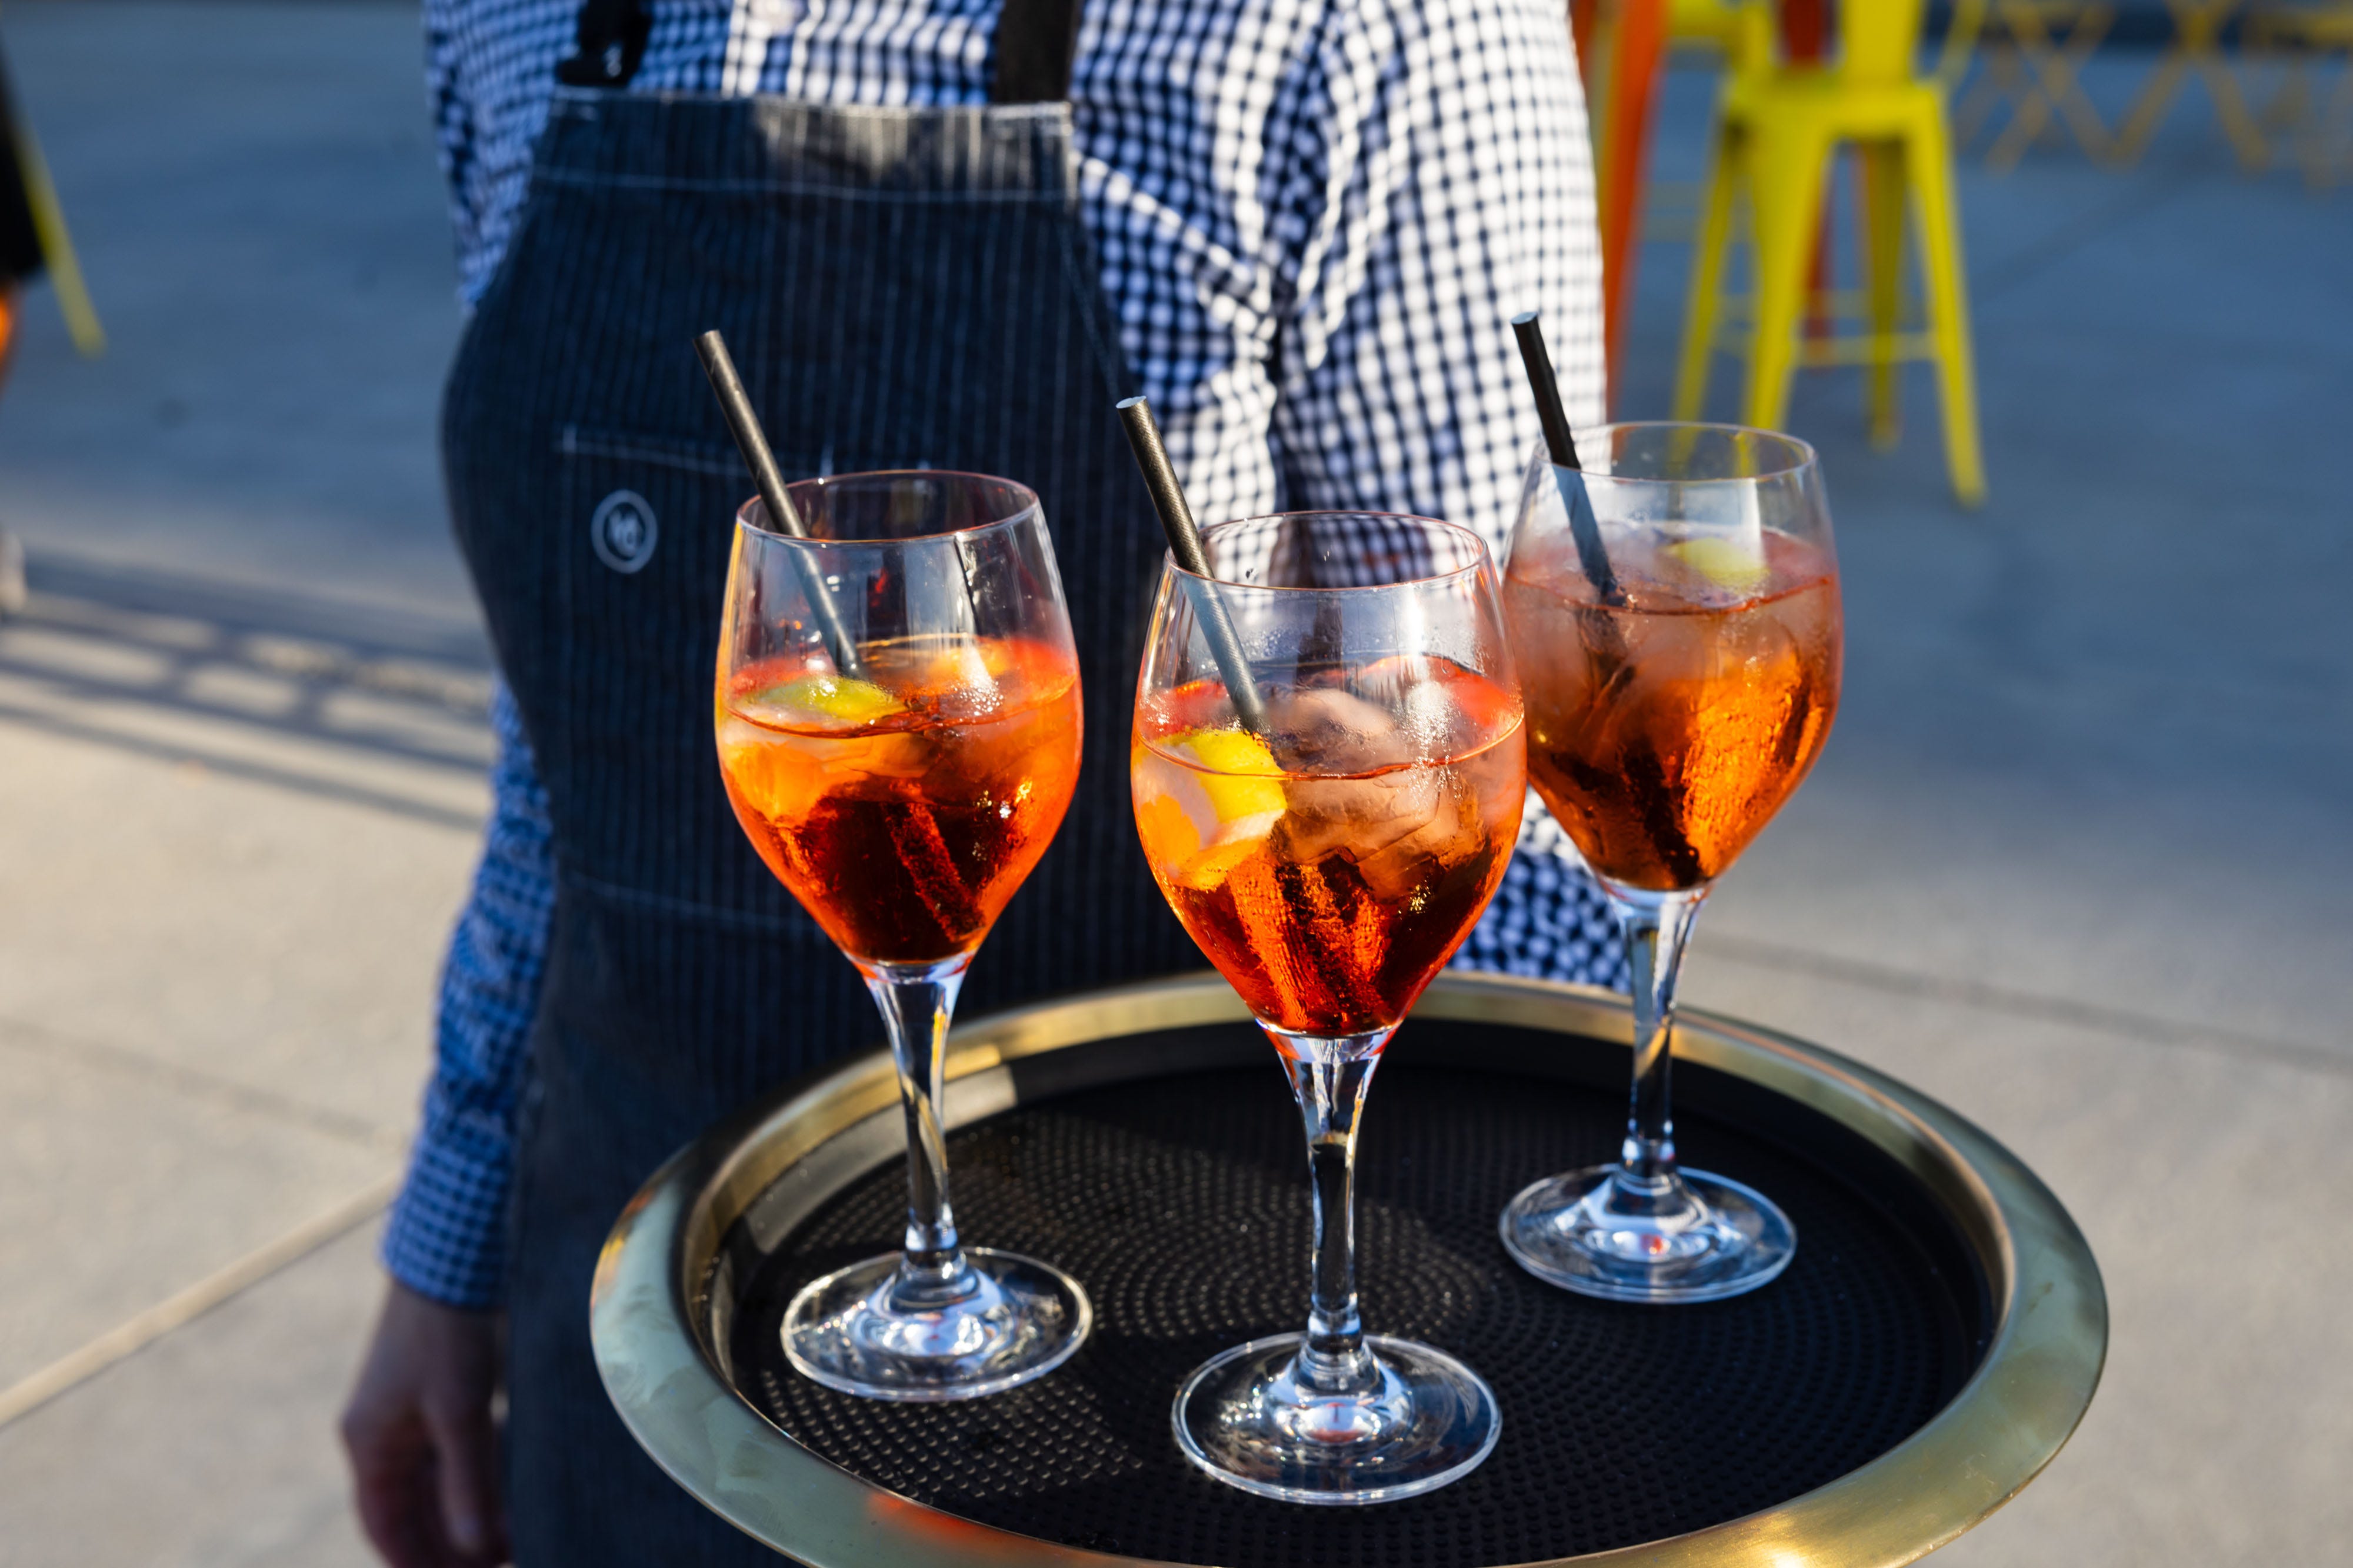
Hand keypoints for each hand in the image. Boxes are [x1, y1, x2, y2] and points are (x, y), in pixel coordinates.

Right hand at [340, 1280, 509, 1567]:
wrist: (453, 1258)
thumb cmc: (446, 1332)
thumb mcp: (459, 1411)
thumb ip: (467, 1481)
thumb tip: (476, 1546)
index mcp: (370, 1442)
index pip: (383, 1524)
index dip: (412, 1560)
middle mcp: (383, 1432)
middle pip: (410, 1509)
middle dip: (447, 1543)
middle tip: (497, 1562)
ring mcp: (409, 1412)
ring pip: (434, 1482)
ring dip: (464, 1512)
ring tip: (510, 1538)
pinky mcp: (439, 1392)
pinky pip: (451, 1452)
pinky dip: (475, 1477)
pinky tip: (509, 1490)